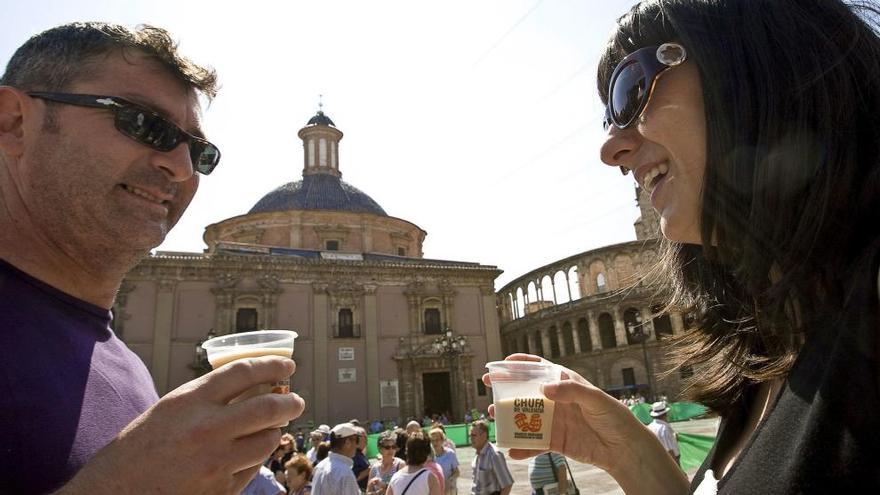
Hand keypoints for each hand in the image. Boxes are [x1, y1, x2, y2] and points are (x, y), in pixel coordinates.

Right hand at [59, 356, 304, 494]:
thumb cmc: (136, 451)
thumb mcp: (168, 411)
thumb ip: (206, 398)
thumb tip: (251, 387)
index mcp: (189, 401)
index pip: (244, 372)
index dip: (272, 364)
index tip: (287, 366)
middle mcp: (206, 429)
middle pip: (269, 406)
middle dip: (290, 401)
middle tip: (295, 401)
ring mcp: (216, 463)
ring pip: (268, 440)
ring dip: (274, 432)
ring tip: (270, 428)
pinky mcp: (220, 491)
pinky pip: (252, 469)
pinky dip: (255, 458)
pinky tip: (248, 454)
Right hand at [484, 354, 656, 474]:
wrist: (624, 448)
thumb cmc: (613, 416)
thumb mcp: (594, 398)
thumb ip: (570, 391)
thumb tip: (543, 388)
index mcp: (565, 383)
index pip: (539, 369)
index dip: (520, 364)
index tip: (502, 363)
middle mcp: (556, 400)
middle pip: (525, 391)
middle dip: (505, 389)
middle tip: (488, 387)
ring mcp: (554, 421)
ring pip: (525, 417)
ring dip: (508, 417)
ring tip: (493, 418)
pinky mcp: (555, 441)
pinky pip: (534, 444)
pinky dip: (522, 447)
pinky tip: (511, 450)